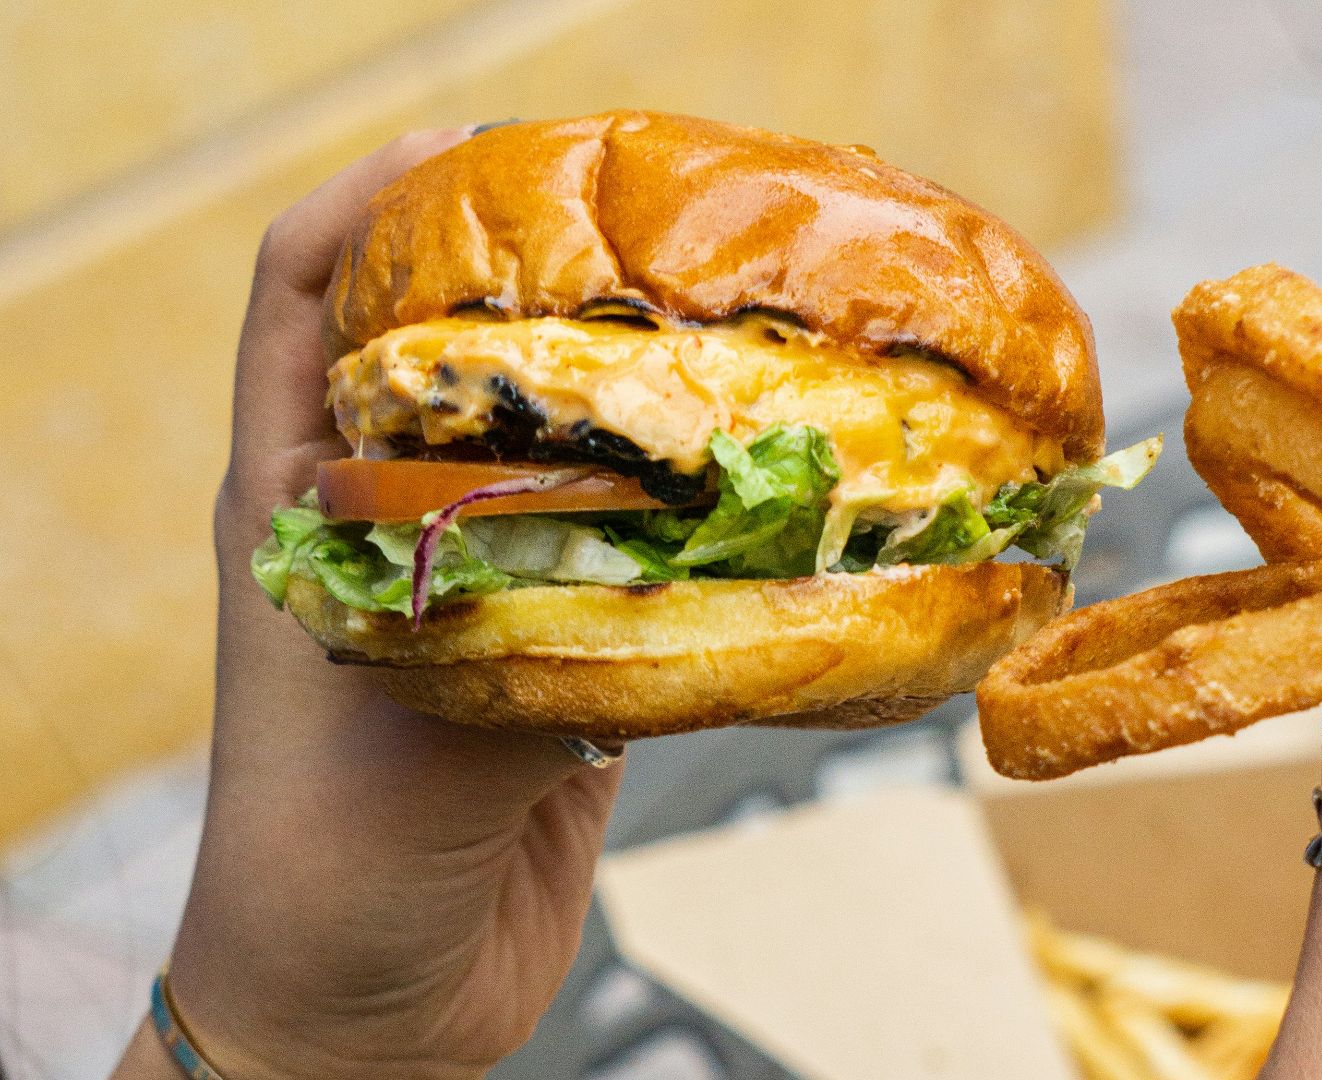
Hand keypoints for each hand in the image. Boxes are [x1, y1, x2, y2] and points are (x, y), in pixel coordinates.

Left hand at [114, 129, 625, 1079]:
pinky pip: (619, 564)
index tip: (476, 150)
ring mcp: (472, 592)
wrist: (364, 1008)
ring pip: (544, 455)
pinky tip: (752, 507)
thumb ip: (526, 615)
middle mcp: (384, 526)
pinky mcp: (549, 665)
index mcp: (299, 504)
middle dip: (530, 282)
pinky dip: (679, 528)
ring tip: (719, 352)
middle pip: (441, 353)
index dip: (370, 200)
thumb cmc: (329, 864)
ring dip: (622, 406)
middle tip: (642, 239)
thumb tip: (662, 545)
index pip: (300, 296)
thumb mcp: (415, 714)